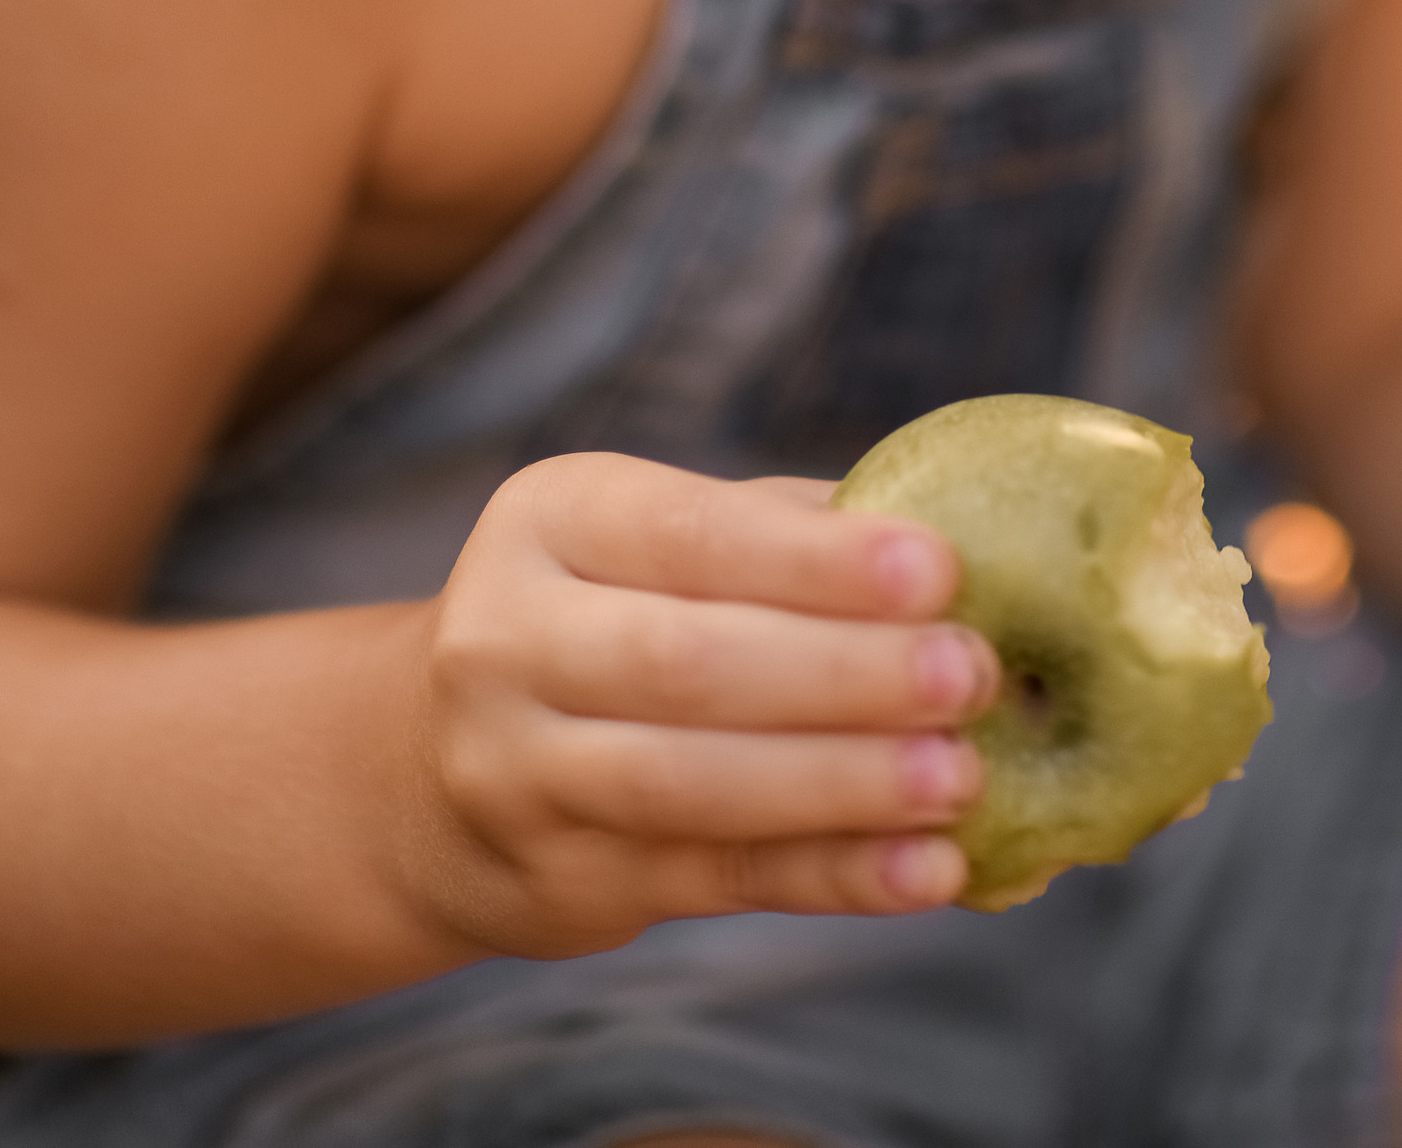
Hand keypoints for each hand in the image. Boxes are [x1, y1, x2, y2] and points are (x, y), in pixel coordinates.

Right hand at [401, 454, 998, 954]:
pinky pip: (715, 879)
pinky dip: (832, 875)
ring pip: (693, 784)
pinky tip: (927, 871)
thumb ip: (789, 531)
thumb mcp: (656, 540)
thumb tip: (964, 532)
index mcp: (550, 519)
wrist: (429, 766)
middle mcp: (509, 641)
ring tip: (961, 779)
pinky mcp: (562, 883)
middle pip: (688, 662)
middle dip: (844, 674)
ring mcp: (521, 775)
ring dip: (842, 785)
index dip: (815, 560)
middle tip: (972, 676)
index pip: (690, 532)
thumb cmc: (609, 613)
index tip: (939, 570)